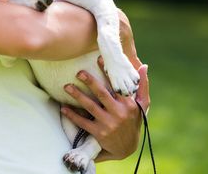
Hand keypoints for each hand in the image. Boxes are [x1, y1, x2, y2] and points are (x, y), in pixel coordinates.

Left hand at [61, 9, 150, 160]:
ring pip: (90, 106)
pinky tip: (63, 108)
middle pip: (101, 93)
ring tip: (66, 86)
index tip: (98, 59)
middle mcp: (119, 113)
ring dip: (77, 95)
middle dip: (89, 81)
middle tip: (78, 72)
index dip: (108, 72)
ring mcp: (108, 123)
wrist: (126, 149)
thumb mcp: (142, 106)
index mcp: (129, 104)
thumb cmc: (133, 122)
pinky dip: (72, 115)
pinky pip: (83, 122)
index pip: (117, 85)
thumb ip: (142, 86)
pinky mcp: (99, 133)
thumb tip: (143, 67)